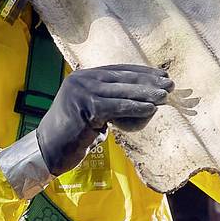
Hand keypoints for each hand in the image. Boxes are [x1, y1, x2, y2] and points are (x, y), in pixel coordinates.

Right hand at [36, 63, 172, 174]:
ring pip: (121, 91)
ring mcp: (81, 92)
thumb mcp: (93, 112)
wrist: (49, 150)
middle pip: (121, 78)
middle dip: (148, 81)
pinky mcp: (85, 108)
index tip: (162, 75)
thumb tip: (143, 99)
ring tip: (164, 96)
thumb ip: (110, 101)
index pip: (118, 70)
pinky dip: (135, 108)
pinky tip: (150, 109)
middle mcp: (81, 80)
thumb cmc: (73, 135)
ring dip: (146, 94)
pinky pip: (116, 107)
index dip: (142, 72)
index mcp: (83, 76)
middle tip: (170, 84)